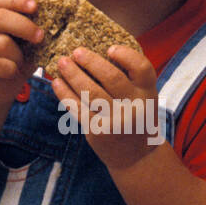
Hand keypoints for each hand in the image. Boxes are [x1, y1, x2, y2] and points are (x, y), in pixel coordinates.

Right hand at [0, 0, 42, 103]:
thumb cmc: (15, 61)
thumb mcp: (27, 44)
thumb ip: (36, 33)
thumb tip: (60, 23)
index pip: (3, 0)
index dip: (19, 0)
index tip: (35, 6)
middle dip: (24, 26)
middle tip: (40, 37)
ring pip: (1, 43)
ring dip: (18, 55)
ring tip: (21, 62)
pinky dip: (10, 68)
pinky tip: (13, 72)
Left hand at [51, 43, 161, 170]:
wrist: (136, 156)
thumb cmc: (135, 117)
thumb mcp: (142, 98)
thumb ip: (129, 79)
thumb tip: (94, 51)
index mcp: (148, 93)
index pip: (141, 68)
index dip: (126, 56)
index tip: (110, 48)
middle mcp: (135, 107)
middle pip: (111, 78)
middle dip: (91, 62)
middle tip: (76, 51)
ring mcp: (116, 121)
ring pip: (91, 92)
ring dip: (74, 75)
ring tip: (62, 62)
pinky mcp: (98, 132)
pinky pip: (78, 109)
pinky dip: (65, 95)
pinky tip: (57, 83)